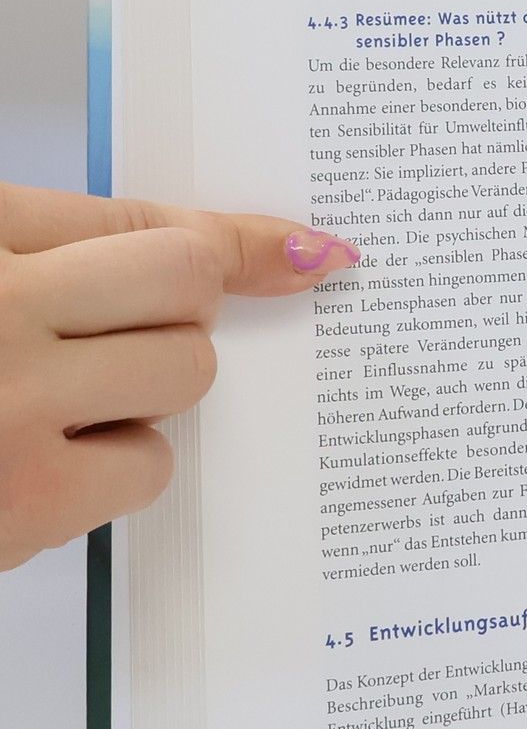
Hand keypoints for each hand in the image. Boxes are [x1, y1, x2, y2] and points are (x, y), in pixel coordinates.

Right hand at [0, 184, 358, 570]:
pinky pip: (146, 470)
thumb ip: (71, 241)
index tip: (296, 250)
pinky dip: (111, 471)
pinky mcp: (25, 504)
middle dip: (164, 317)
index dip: (231, 240)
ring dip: (140, 393)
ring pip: (183, 378)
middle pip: (185, 290)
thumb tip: (241, 255)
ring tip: (46, 401)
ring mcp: (13, 410)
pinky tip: (32, 462)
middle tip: (93, 342)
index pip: (147, 224)